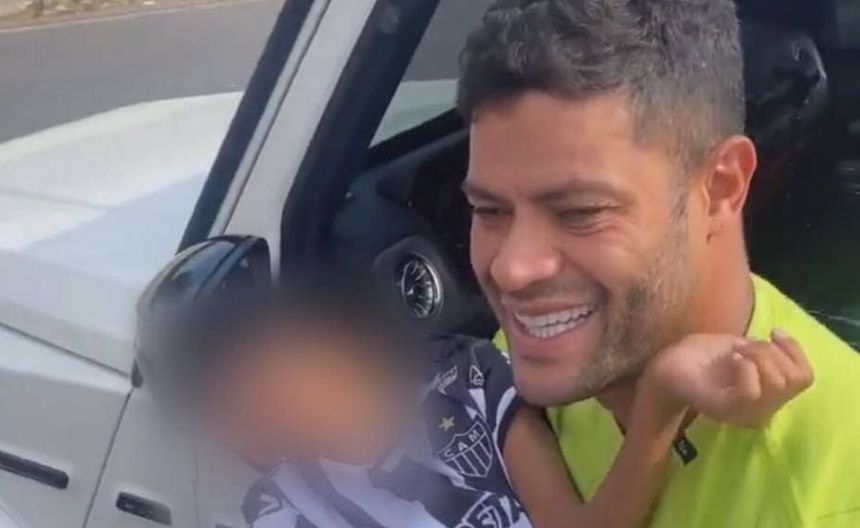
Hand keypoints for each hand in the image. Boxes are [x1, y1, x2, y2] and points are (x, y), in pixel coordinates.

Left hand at [643, 330, 812, 427]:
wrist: (665, 365)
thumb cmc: (701, 356)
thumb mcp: (741, 348)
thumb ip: (765, 351)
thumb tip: (782, 342)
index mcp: (768, 396)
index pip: (805, 377)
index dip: (795, 349)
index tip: (773, 331)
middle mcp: (760, 409)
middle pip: (794, 378)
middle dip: (772, 350)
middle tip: (743, 345)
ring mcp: (743, 411)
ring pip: (776, 382)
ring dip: (757, 355)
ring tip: (734, 351)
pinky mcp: (724, 408)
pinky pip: (751, 390)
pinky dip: (745, 366)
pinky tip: (731, 358)